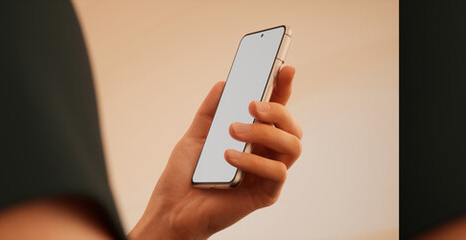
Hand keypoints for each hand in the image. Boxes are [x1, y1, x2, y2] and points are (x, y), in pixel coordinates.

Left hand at [128, 66, 301, 239]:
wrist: (173, 209)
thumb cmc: (186, 175)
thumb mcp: (196, 134)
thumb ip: (211, 110)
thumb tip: (225, 83)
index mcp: (255, 137)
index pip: (277, 109)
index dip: (284, 87)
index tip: (285, 67)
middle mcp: (267, 153)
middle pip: (292, 126)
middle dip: (278, 109)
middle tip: (250, 105)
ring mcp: (269, 173)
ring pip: (293, 146)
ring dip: (266, 133)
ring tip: (234, 131)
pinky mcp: (267, 193)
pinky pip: (277, 172)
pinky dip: (254, 160)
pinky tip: (230, 156)